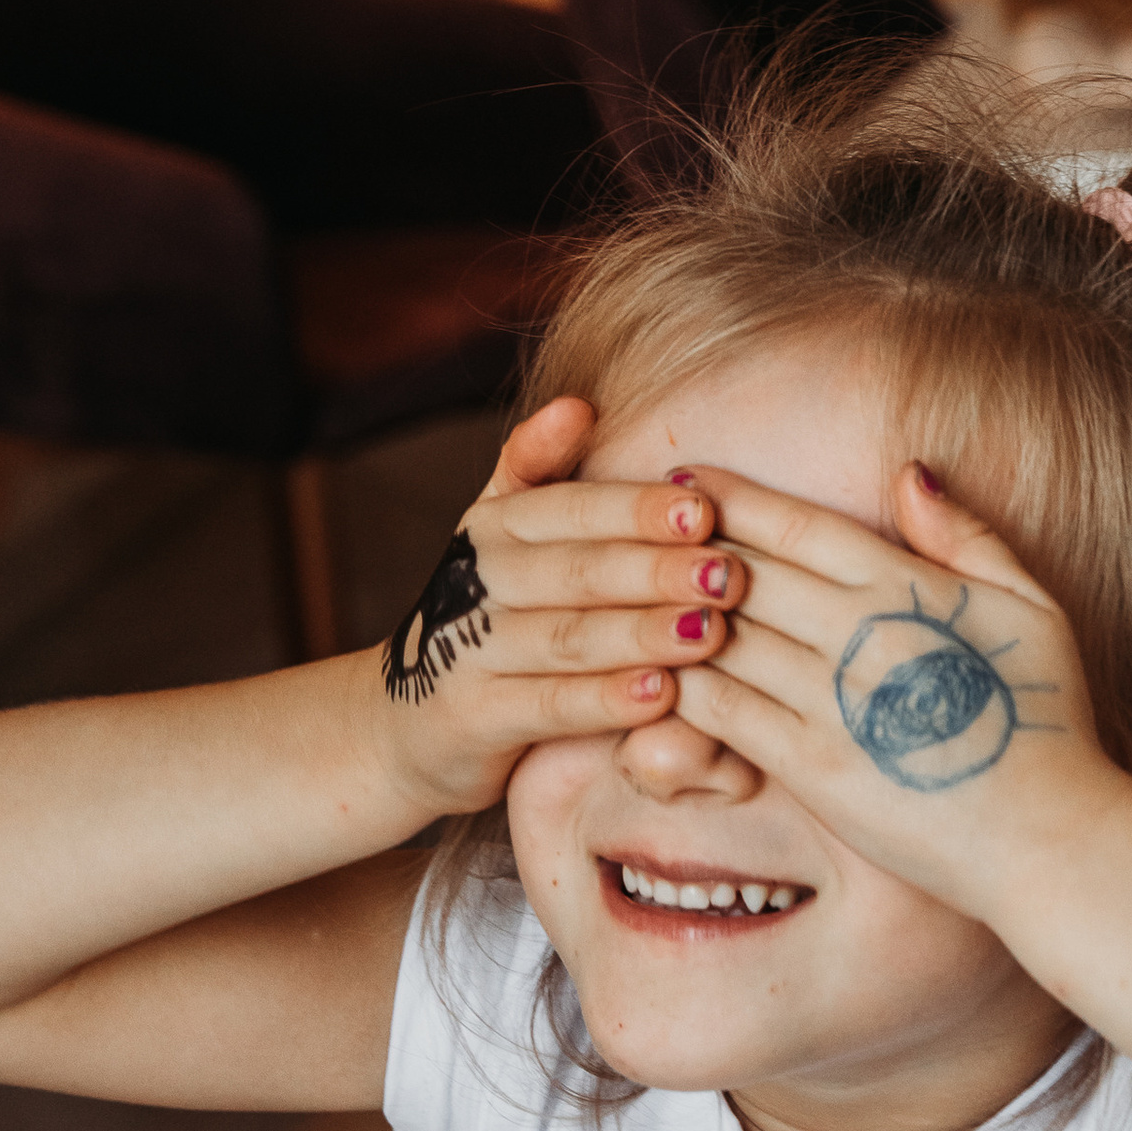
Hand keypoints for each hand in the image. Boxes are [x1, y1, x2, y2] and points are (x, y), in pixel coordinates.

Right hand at [367, 398, 729, 817]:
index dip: (637, 509)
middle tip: (728, 575)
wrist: (403, 726)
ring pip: (565, 637)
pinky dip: (603, 700)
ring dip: (640, 633)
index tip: (706, 510)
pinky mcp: (469, 719)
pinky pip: (546, 706)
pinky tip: (661, 697)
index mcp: (493, 527)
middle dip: (654, 569)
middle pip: (575, 570)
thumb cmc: (490, 619)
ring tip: (709, 631)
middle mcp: (474, 581)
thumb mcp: (504, 540)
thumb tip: (580, 404)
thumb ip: (538, 471)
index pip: (571, 508)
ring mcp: (466, 652)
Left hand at [660, 462, 1122, 917]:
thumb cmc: (1046, 721)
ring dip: (664, 616)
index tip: (682, 483)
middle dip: (679, 549)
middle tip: (625, 532)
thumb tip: (908, 474)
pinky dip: (678, 688)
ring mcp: (830, 699)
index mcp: (906, 584)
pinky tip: (646, 677)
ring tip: (618, 600)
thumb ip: (965, 536)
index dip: (728, 499)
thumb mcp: (1030, 608)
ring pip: (719, 637)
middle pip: (741, 572)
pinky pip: (721, 712)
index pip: (793, 524)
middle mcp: (860, 631)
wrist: (1049, 837)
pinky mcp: (810, 765)